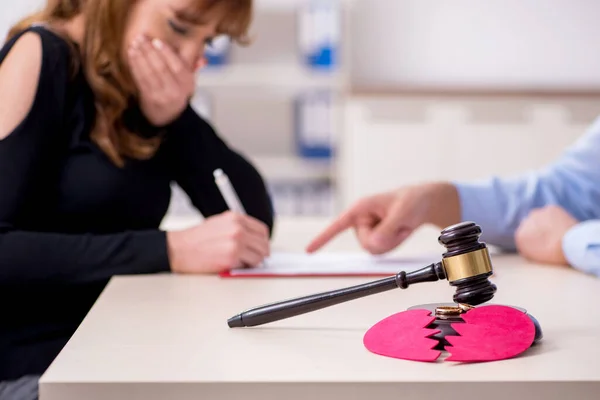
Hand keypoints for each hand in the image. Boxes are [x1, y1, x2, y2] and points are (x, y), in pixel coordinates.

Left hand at [127, 35, 197, 126]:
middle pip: (161, 68)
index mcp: (187, 84)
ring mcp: (161, 95)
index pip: (178, 66)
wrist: (169, 117)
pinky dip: (135, 65)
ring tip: (134, 43)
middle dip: (149, 51)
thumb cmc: (177, 92)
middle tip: (141, 38)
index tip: (156, 41)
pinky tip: (132, 54)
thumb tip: (201, 58)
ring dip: (140, 56)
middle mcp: (175, 90)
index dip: (166, 53)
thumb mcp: (187, 81)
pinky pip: (140, 79)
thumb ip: (191, 66)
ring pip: (149, 72)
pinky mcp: (148, 98)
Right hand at [167, 211, 270, 273]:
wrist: (179, 249)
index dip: (263, 241)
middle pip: (264, 244)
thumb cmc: (197, 240)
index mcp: (236, 218)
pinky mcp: (232, 256)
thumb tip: (255, 240)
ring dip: (253, 262)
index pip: (262, 230)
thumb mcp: (220, 224)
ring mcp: (236, 242)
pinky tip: (231, 264)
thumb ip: (238, 228)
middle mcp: (238, 228)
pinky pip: (248, 265)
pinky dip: (243, 268)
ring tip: (240, 262)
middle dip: (261, 254)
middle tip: (254, 259)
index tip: (259, 248)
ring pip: (259, 256)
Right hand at [306, 183, 458, 253]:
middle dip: (385, 239)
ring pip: (373, 250)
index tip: (309, 251)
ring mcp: (368, 230)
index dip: (323, 238)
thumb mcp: (402, 213)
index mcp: (361, 208)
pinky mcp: (376, 238)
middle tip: (399, 225)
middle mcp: (361, 220)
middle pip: (365, 244)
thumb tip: (372, 246)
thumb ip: (387, 229)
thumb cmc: (412, 201)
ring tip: (400, 225)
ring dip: (391, 241)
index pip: (338, 225)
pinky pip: (381, 252)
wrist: (424, 203)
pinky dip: (393, 244)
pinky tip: (399, 231)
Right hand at [514, 205, 577, 264]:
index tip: (541, 243)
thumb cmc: (555, 254)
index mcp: (520, 235)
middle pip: (528, 225)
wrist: (573, 244)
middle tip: (549, 237)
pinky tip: (562, 224)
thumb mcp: (536, 256)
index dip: (532, 240)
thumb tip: (528, 245)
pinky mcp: (550, 208)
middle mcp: (524, 222)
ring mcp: (537, 213)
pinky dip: (555, 217)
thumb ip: (528, 248)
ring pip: (538, 217)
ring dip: (544, 222)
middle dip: (536, 229)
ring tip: (556, 231)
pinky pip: (550, 212)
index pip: (523, 236)